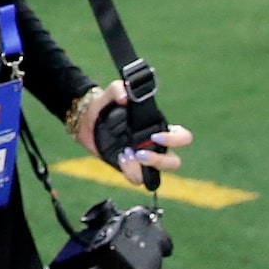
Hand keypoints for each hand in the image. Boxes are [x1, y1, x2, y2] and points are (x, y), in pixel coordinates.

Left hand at [69, 80, 193, 184]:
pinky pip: (137, 178)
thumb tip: (125, 98)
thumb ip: (119, 89)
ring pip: (157, 174)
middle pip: (174, 162)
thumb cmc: (106, 104)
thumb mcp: (112, 91)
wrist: (85, 119)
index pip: (182, 137)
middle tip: (140, 153)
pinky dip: (130, 172)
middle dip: (160, 161)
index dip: (175, 140)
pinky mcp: (129, 167)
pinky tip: (120, 158)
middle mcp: (154, 145)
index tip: (155, 136)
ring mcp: (142, 158)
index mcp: (158, 127)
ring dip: (141, 168)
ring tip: (125, 154)